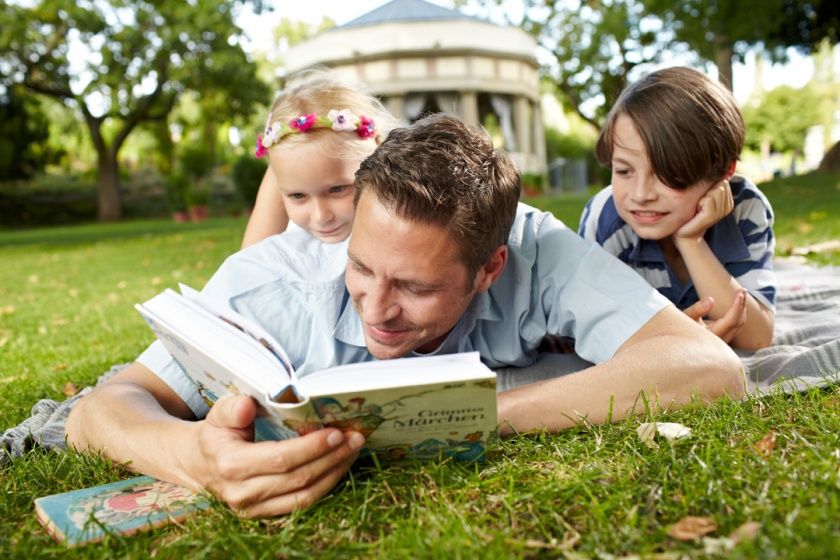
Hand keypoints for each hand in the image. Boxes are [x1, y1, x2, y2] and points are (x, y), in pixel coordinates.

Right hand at [189, 395, 363, 517]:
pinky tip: (339, 466)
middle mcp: (242, 493)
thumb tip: (248, 406)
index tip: (335, 432)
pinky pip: (302, 503)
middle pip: (298, 478)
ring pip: (304, 495)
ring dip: (334, 472)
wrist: (199, 465)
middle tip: (355, 437)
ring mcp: (254, 508)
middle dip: (332, 457)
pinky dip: (325, 485)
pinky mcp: (265, 514)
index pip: (280, 458)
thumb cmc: (216, 434)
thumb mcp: (218, 414)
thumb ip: (232, 408)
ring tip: (353, 450)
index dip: (311, 447)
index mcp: (231, 465)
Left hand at [675, 180, 733, 241]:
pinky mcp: (712, 217)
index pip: (723, 180)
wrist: (683, 234)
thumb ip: (709, 184)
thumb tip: (714, 166)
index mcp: (727, 200)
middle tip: (698, 203)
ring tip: (697, 207)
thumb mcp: (701, 195)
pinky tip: (696, 211)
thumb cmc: (690, 212)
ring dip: (702, 196)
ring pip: (715, 191)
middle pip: (721, 184)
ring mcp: (721, 212)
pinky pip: (708, 200)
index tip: (702, 197)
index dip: (710, 185)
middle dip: (706, 190)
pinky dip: (699, 202)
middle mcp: (728, 206)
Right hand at [683, 291, 746, 342]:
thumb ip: (697, 309)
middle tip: (742, 290)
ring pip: (738, 325)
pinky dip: (737, 314)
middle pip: (738, 323)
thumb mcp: (685, 316)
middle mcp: (719, 342)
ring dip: (741, 309)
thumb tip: (711, 300)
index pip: (730, 321)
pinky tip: (737, 303)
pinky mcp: (722, 338)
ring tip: (741, 293)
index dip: (736, 307)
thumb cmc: (679, 326)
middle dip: (741, 305)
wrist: (677, 339)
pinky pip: (735, 326)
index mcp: (710, 336)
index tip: (739, 293)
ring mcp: (722, 342)